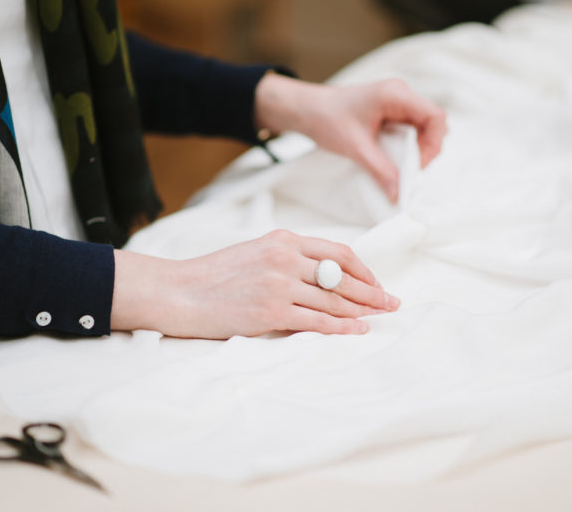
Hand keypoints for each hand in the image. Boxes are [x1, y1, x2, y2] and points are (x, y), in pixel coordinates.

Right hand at [111, 230, 399, 338]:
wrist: (179, 292)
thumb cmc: (215, 275)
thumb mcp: (255, 252)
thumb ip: (289, 258)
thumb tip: (325, 275)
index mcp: (283, 240)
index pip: (338, 253)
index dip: (364, 270)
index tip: (376, 284)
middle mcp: (285, 258)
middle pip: (342, 277)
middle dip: (372, 292)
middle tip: (393, 302)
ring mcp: (279, 285)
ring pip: (334, 300)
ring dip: (362, 311)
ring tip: (380, 317)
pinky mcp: (271, 313)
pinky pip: (317, 321)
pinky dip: (342, 327)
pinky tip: (358, 330)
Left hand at [255, 73, 446, 201]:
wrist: (308, 110)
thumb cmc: (327, 118)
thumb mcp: (356, 148)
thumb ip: (380, 170)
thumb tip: (398, 193)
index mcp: (395, 94)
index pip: (435, 116)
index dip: (433, 143)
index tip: (417, 164)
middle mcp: (401, 94)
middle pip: (433, 123)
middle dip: (427, 149)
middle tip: (409, 170)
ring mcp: (397, 102)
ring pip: (424, 128)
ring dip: (418, 149)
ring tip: (401, 166)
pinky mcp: (392, 112)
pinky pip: (411, 130)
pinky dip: (408, 146)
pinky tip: (394, 158)